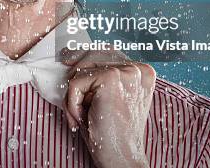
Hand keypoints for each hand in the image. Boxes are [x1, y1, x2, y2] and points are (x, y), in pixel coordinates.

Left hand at [61, 48, 154, 167]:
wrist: (121, 159)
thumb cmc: (110, 132)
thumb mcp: (105, 97)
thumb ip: (97, 74)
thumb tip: (68, 53)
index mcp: (141, 71)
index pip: (101, 54)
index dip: (83, 73)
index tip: (84, 89)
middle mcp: (138, 68)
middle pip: (88, 59)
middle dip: (79, 88)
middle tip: (85, 113)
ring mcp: (127, 72)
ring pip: (79, 72)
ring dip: (75, 98)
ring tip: (86, 117)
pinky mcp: (111, 79)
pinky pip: (74, 83)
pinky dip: (72, 105)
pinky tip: (85, 120)